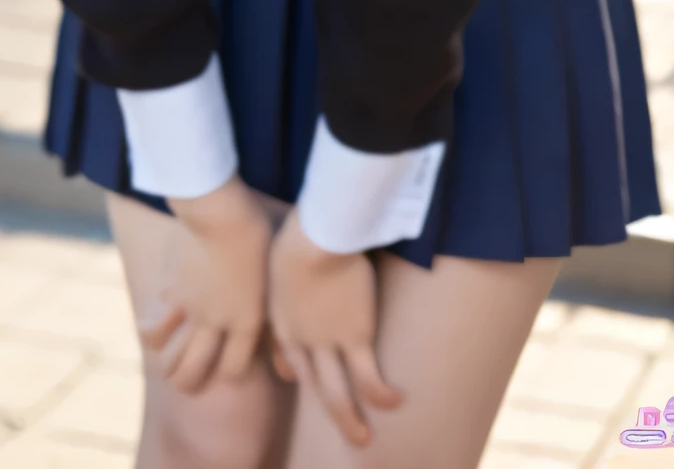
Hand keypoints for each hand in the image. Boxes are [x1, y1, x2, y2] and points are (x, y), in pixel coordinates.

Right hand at [138, 176, 271, 394]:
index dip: (230, 373)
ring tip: (169, 362)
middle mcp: (217, 323)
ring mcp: (190, 309)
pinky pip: (154, 326)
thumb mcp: (274, 275)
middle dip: (190, 382)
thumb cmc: (259, 233)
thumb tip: (281, 329)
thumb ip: (274, 307)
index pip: (234, 368)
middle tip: (189, 380)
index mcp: (248, 320)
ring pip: (170, 357)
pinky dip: (151, 331)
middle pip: (195, 371)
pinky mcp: (170, 291)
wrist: (220, 211)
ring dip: (168, 364)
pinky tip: (154, 328)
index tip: (228, 368)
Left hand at [268, 208, 403, 445]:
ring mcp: (327, 344)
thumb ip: (286, 274)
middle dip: (328, 410)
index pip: (286, 357)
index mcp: (280, 321)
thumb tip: (290, 264)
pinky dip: (380, 394)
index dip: (295, 371)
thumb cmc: (297, 234)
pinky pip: (368, 376)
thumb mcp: (279, 260)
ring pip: (337, 394)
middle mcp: (301, 341)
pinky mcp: (355, 337)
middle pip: (313, 384)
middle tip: (344, 429)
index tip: (298, 378)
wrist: (314, 239)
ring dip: (350, 420)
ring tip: (364, 439)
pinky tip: (394, 401)